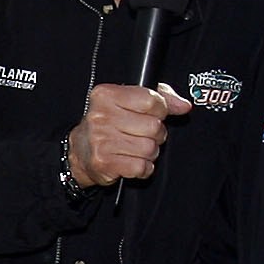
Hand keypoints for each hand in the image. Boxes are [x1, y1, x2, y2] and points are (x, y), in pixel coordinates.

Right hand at [64, 82, 188, 188]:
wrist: (80, 152)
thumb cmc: (109, 124)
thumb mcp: (130, 101)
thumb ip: (161, 97)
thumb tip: (183, 106)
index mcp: (107, 95)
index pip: (151, 100)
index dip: (160, 110)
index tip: (154, 114)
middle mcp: (101, 116)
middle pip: (153, 127)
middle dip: (156, 134)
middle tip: (143, 135)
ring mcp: (101, 141)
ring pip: (149, 148)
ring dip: (149, 152)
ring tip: (136, 149)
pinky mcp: (104, 163)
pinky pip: (141, 166)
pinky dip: (143, 168)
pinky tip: (132, 161)